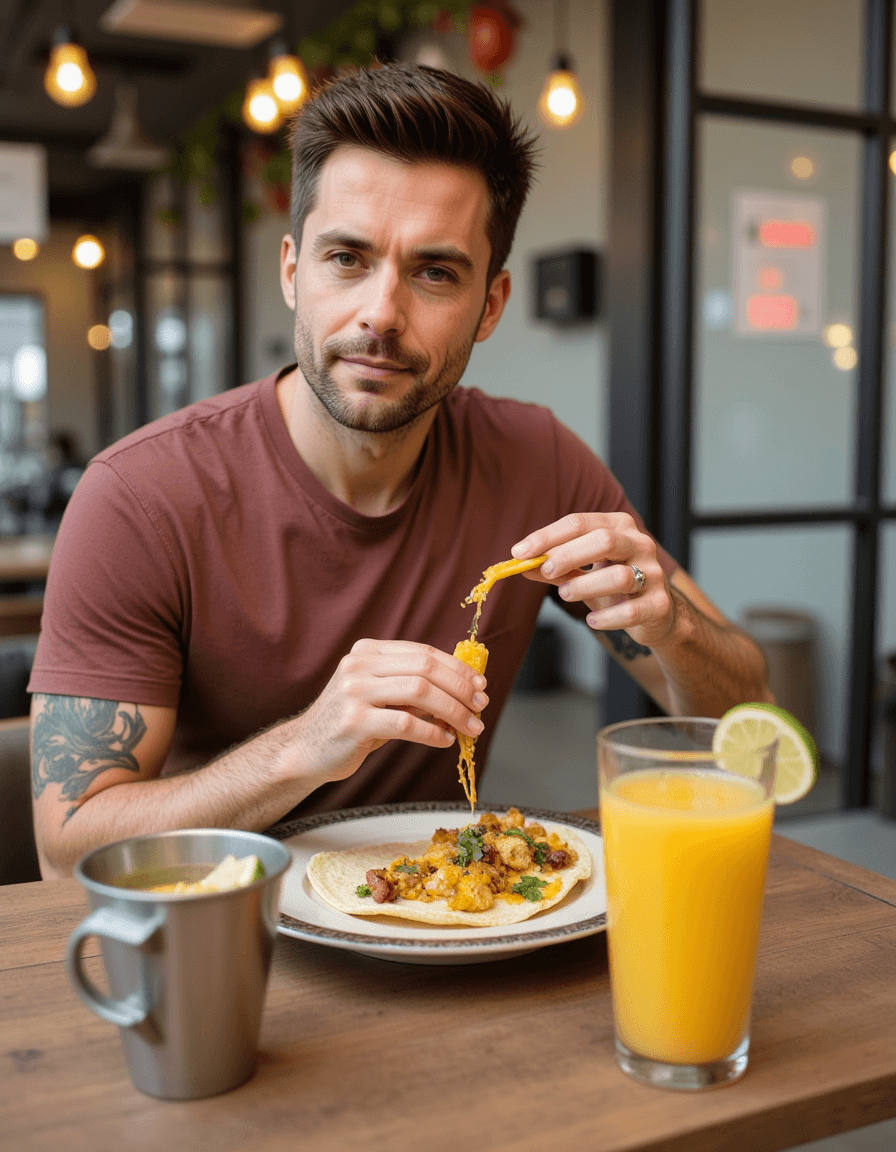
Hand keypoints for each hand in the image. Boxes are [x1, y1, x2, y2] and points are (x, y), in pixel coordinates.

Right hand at [291, 639, 488, 785]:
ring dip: (453, 711)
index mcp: (367, 651)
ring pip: (420, 693)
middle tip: (480, 707)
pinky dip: (433, 733)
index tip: (480, 684)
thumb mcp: (380, 696)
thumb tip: (464, 690)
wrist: (306, 749)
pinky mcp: (354, 722)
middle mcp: (359, 665)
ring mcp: (354, 692)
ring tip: (470, 727)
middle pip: (425, 669)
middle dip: (460, 688)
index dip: (456, 668)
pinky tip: (445, 740)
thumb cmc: (350, 722)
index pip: (423, 652)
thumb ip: (412, 688)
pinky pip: (406, 724)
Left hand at [512, 512, 675, 648]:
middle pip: (604, 540)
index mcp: (619, 527)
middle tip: (544, 570)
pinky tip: (592, 620)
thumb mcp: (582, 573)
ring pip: (619, 576)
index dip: (547, 536)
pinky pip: (631, 611)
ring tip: (566, 594)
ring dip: (585, 586)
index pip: (580, 522)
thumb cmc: (615, 587)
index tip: (520, 552)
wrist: (657, 614)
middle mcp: (640, 544)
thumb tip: (521, 565)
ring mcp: (654, 574)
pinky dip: (606, 618)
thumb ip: (554, 568)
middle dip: (568, 555)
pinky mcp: (659, 605)